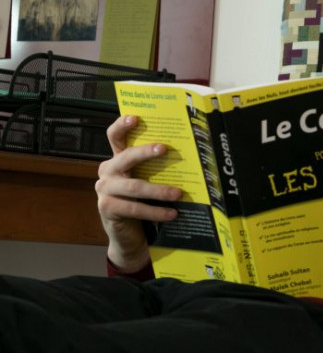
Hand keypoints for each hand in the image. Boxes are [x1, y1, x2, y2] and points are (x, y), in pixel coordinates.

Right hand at [95, 115, 181, 271]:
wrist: (130, 235)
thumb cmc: (143, 202)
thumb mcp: (148, 181)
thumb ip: (157, 169)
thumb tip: (187, 154)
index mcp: (117, 160)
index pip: (115, 137)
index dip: (122, 126)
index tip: (135, 117)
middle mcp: (108, 171)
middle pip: (125, 157)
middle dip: (146, 152)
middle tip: (165, 149)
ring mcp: (104, 190)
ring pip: (134, 186)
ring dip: (159, 190)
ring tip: (179, 193)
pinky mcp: (107, 208)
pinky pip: (134, 208)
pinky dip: (155, 211)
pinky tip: (171, 214)